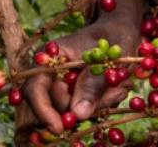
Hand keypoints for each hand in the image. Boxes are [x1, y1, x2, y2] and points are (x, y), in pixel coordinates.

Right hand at [18, 0, 145, 134]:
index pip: (35, 89)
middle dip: (86, 105)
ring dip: (100, 102)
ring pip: (75, 110)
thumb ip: (93, 84)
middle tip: (114, 90)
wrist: (122, 29)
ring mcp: (64, 84)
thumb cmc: (114, 35)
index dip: (44, 111)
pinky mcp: (77, 93)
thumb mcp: (108, 57)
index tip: (61, 127)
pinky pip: (88, 109)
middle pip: (58, 105)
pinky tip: (116, 86)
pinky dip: (104, 102)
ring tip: (117, 83)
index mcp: (50, 57)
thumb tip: (78, 114)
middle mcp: (51, 73)